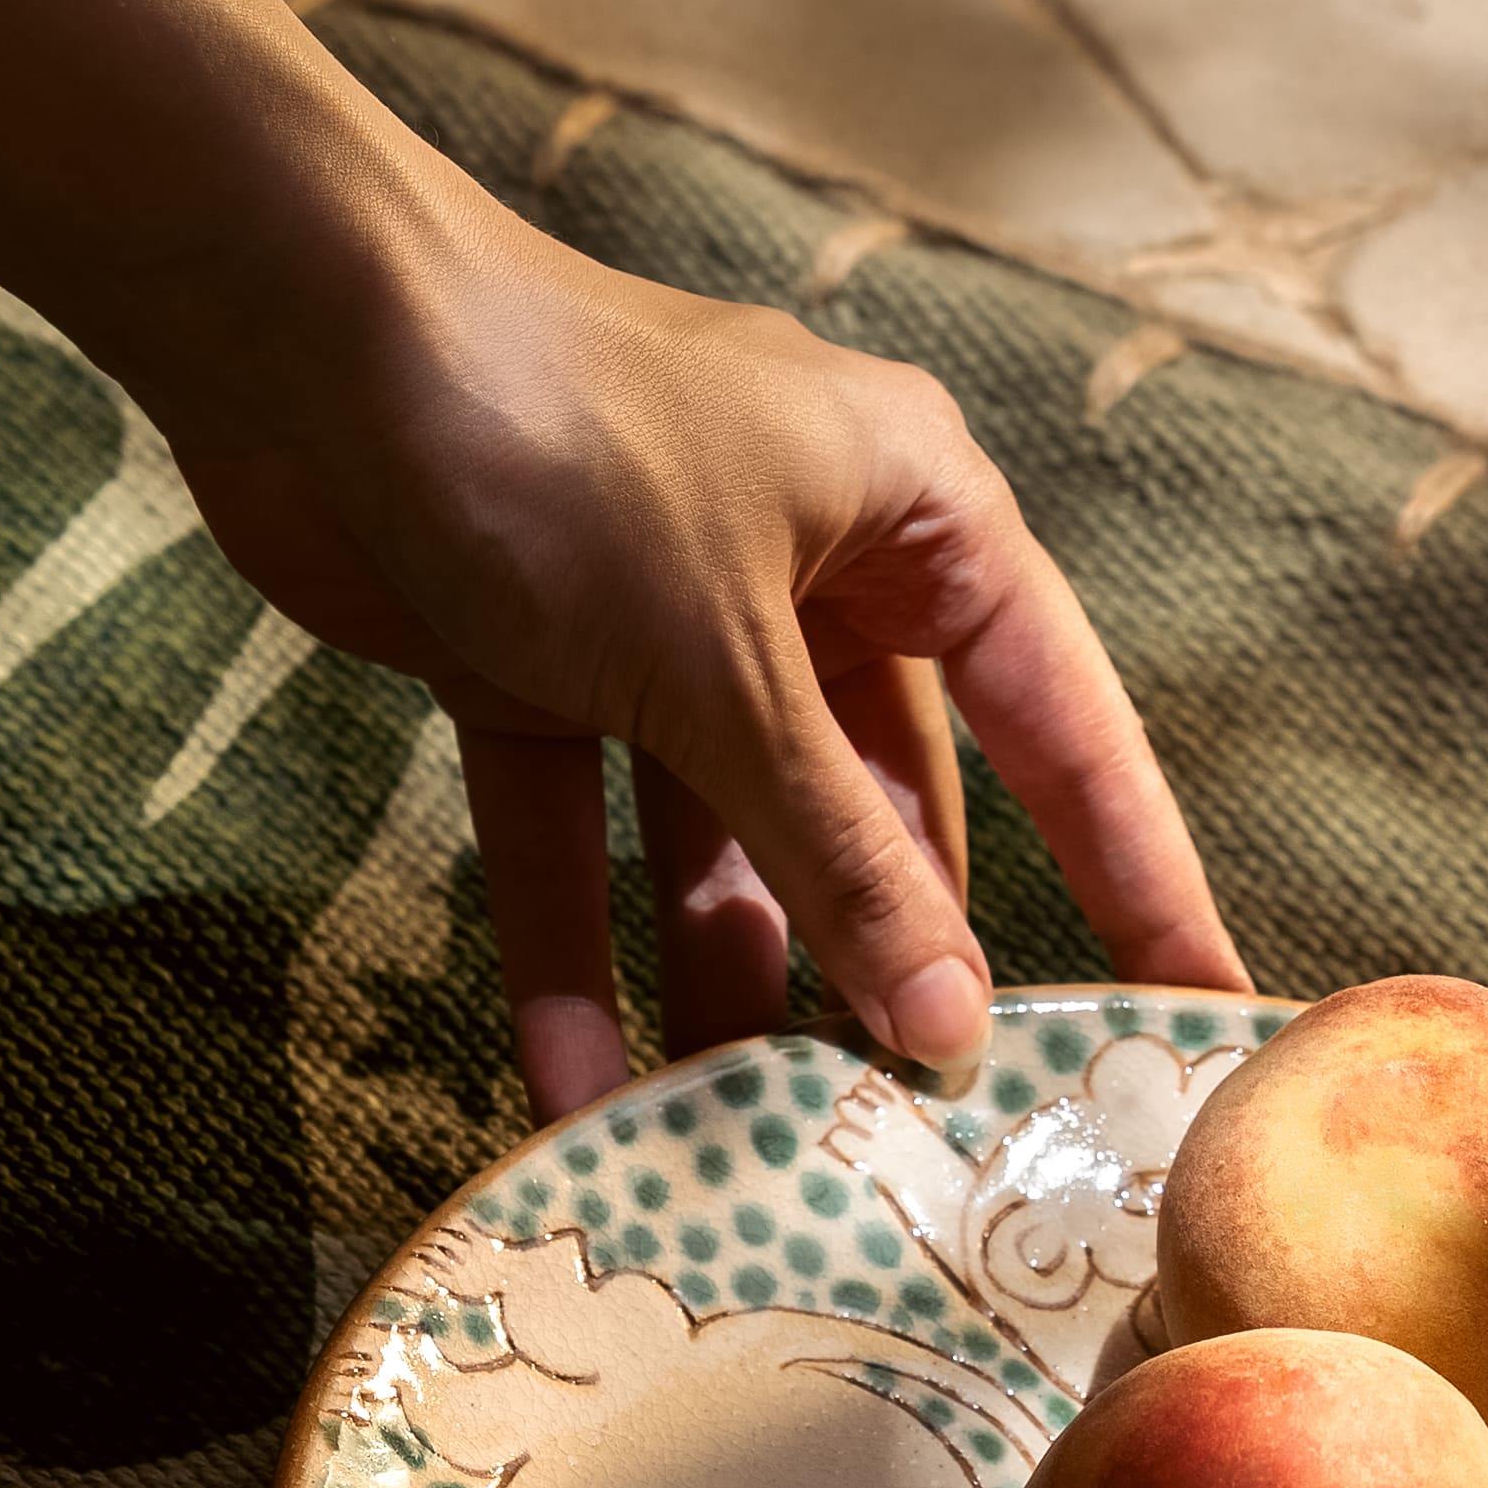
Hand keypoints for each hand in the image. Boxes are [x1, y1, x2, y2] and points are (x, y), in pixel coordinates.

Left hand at [175, 164, 1245, 1116]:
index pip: (1064, 725)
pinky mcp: (535, 662)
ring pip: (726, 838)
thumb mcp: (725, 667)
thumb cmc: (559, 446)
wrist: (297, 339)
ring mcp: (666, 621)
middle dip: (891, 961)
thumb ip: (836, 853)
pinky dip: (572, 950)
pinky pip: (581, 834)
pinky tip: (576, 1093)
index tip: (1190, 1011)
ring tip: (748, 1148)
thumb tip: (948, 1019)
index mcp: (914, 516)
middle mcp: (810, 568)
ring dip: (724, 978)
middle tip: (931, 1131)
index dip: (1132, 872)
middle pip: (886, 803)